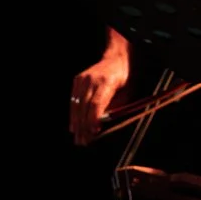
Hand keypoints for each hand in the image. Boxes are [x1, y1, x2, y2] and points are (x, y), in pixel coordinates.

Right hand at [70, 28, 130, 146]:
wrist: (117, 57)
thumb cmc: (125, 78)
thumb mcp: (127, 93)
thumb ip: (115, 108)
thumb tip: (102, 125)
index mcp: (107, 82)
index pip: (97, 104)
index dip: (93, 119)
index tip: (93, 132)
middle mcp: (92, 80)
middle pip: (85, 107)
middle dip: (84, 126)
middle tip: (83, 141)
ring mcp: (83, 79)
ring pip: (77, 105)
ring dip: (76, 123)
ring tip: (78, 137)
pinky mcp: (77, 80)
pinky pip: (73, 100)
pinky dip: (73, 113)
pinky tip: (73, 125)